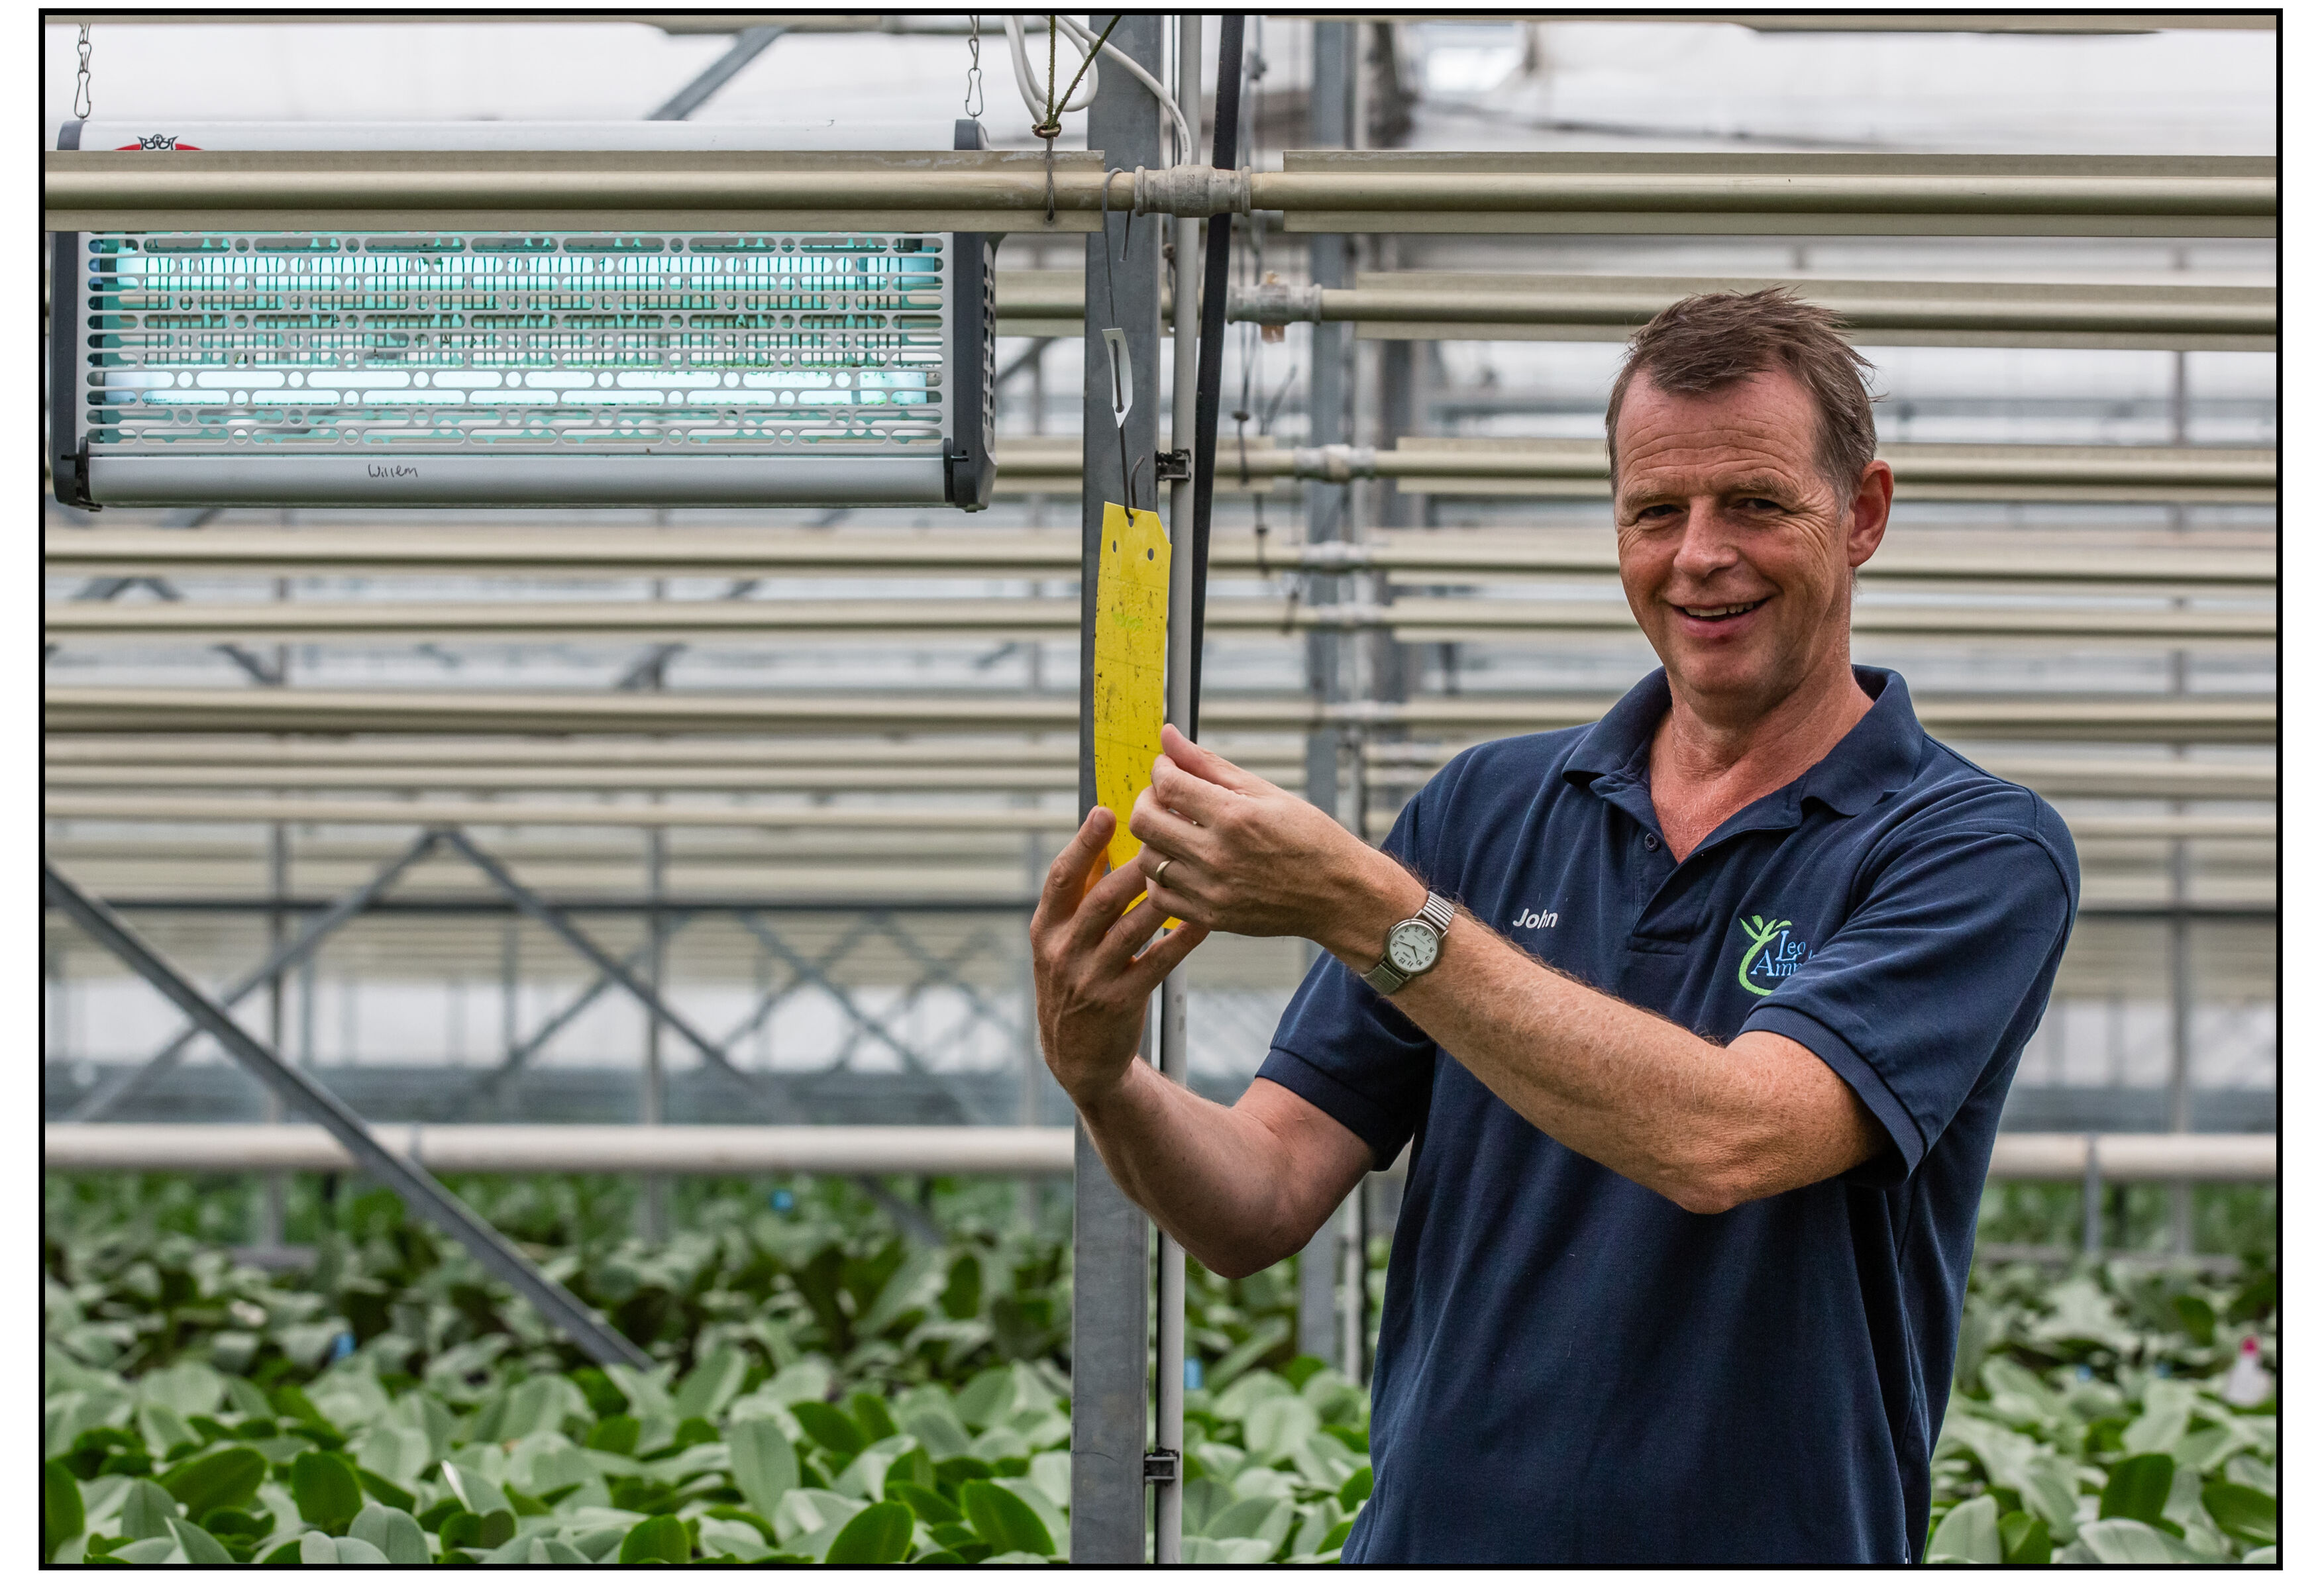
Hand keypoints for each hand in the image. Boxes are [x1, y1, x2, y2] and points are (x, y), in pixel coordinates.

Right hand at [1031, 806, 1210, 1107]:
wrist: (1076, 1056)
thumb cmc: (1075, 981)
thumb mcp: (1061, 942)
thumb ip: (1079, 899)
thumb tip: (1104, 842)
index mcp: (1044, 929)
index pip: (1061, 879)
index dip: (1083, 844)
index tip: (1105, 811)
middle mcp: (1062, 952)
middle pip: (1100, 900)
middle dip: (1132, 867)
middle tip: (1162, 836)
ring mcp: (1090, 979)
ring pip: (1130, 930)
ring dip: (1160, 898)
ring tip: (1186, 868)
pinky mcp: (1120, 1002)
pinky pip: (1156, 964)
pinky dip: (1180, 941)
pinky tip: (1203, 921)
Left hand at [1129, 726, 1421, 954]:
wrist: (1339, 895)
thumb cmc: (1311, 840)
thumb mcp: (1265, 791)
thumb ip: (1209, 765)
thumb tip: (1169, 736)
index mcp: (1234, 817)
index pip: (1167, 784)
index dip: (1161, 769)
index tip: (1170, 768)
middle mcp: (1217, 856)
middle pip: (1144, 821)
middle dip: (1148, 799)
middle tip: (1166, 796)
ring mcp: (1211, 891)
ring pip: (1147, 859)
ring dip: (1155, 837)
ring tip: (1179, 829)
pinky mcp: (1210, 917)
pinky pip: (1160, 895)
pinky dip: (1161, 875)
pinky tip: (1181, 862)